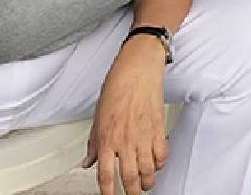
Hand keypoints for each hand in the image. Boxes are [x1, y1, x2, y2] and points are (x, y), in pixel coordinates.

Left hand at [83, 38, 168, 194]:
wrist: (138, 69)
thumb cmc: (118, 86)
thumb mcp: (98, 116)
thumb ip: (94, 142)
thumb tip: (89, 160)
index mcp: (107, 138)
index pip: (106, 175)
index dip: (107, 192)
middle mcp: (126, 140)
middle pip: (129, 177)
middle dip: (131, 192)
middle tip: (131, 194)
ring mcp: (144, 136)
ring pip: (148, 170)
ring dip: (146, 182)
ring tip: (145, 184)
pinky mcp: (158, 129)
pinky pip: (162, 155)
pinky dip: (159, 164)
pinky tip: (156, 165)